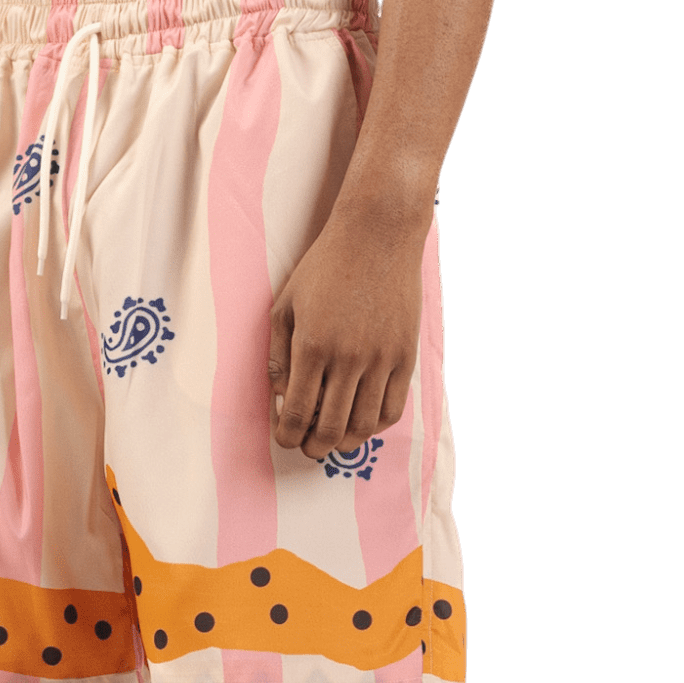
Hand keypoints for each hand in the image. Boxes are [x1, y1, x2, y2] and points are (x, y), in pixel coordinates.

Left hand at [267, 213, 425, 462]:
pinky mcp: (405, 355)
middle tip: (308, 448)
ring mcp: (382, 358)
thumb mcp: (286, 305)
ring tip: (334, 441)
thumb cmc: (325, 267)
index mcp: (312, 346)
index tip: (286, 439)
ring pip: (364, 425)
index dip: (289, 435)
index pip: (298, 412)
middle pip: (331, 428)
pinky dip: (376, 426)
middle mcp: (349, 357)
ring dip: (346, 443)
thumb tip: (280, 397)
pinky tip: (363, 422)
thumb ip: (278, 354)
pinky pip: (393, 408)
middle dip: (314, 447)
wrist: (378, 234)